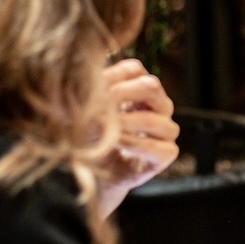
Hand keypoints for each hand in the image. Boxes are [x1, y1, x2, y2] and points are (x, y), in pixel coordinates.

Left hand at [98, 59, 179, 215]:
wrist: (94, 174)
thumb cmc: (90, 137)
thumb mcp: (84, 111)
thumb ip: (85, 94)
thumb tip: (77, 79)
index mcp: (140, 88)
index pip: (134, 69)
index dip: (111, 75)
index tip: (89, 87)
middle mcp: (159, 105)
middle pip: (151, 86)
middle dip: (121, 94)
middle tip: (97, 104)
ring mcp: (166, 129)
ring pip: (153, 119)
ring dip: (124, 122)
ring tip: (102, 127)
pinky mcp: (167, 153)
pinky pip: (155, 146)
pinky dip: (131, 144)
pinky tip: (113, 143)